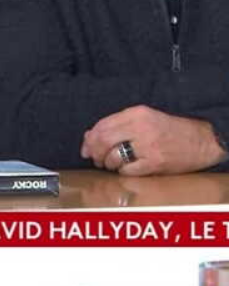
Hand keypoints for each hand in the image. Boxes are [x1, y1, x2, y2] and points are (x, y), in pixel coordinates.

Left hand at [80, 105, 225, 174]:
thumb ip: (117, 124)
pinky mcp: (155, 163)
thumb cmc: (168, 129)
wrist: (199, 141)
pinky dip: (121, 172)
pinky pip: (127, 170)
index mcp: (136, 113)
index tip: (85, 147)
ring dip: (107, 163)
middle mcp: (140, 127)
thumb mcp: (143, 118)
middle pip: (104, 140)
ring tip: (110, 164)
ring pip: (113, 156)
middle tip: (94, 158)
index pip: (103, 125)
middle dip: (94, 151)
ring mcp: (148, 146)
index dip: (90, 138)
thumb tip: (89, 137)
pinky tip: (124, 169)